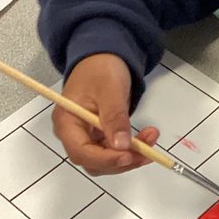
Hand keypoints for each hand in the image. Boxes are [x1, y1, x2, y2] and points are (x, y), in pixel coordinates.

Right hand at [53, 54, 159, 175]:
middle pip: (94, 161)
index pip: (81, 152)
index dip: (105, 159)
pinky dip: (131, 149)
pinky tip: (146, 138)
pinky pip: (114, 151)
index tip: (128, 156)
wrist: (102, 58)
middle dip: (121, 160)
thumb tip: (121, 146)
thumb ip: (114, 118)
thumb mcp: (109, 90)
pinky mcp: (99, 136)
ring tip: (150, 138)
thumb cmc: (100, 69)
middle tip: (147, 150)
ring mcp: (87, 137)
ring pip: (106, 160)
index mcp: (67, 122)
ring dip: (130, 156)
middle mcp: (73, 134)